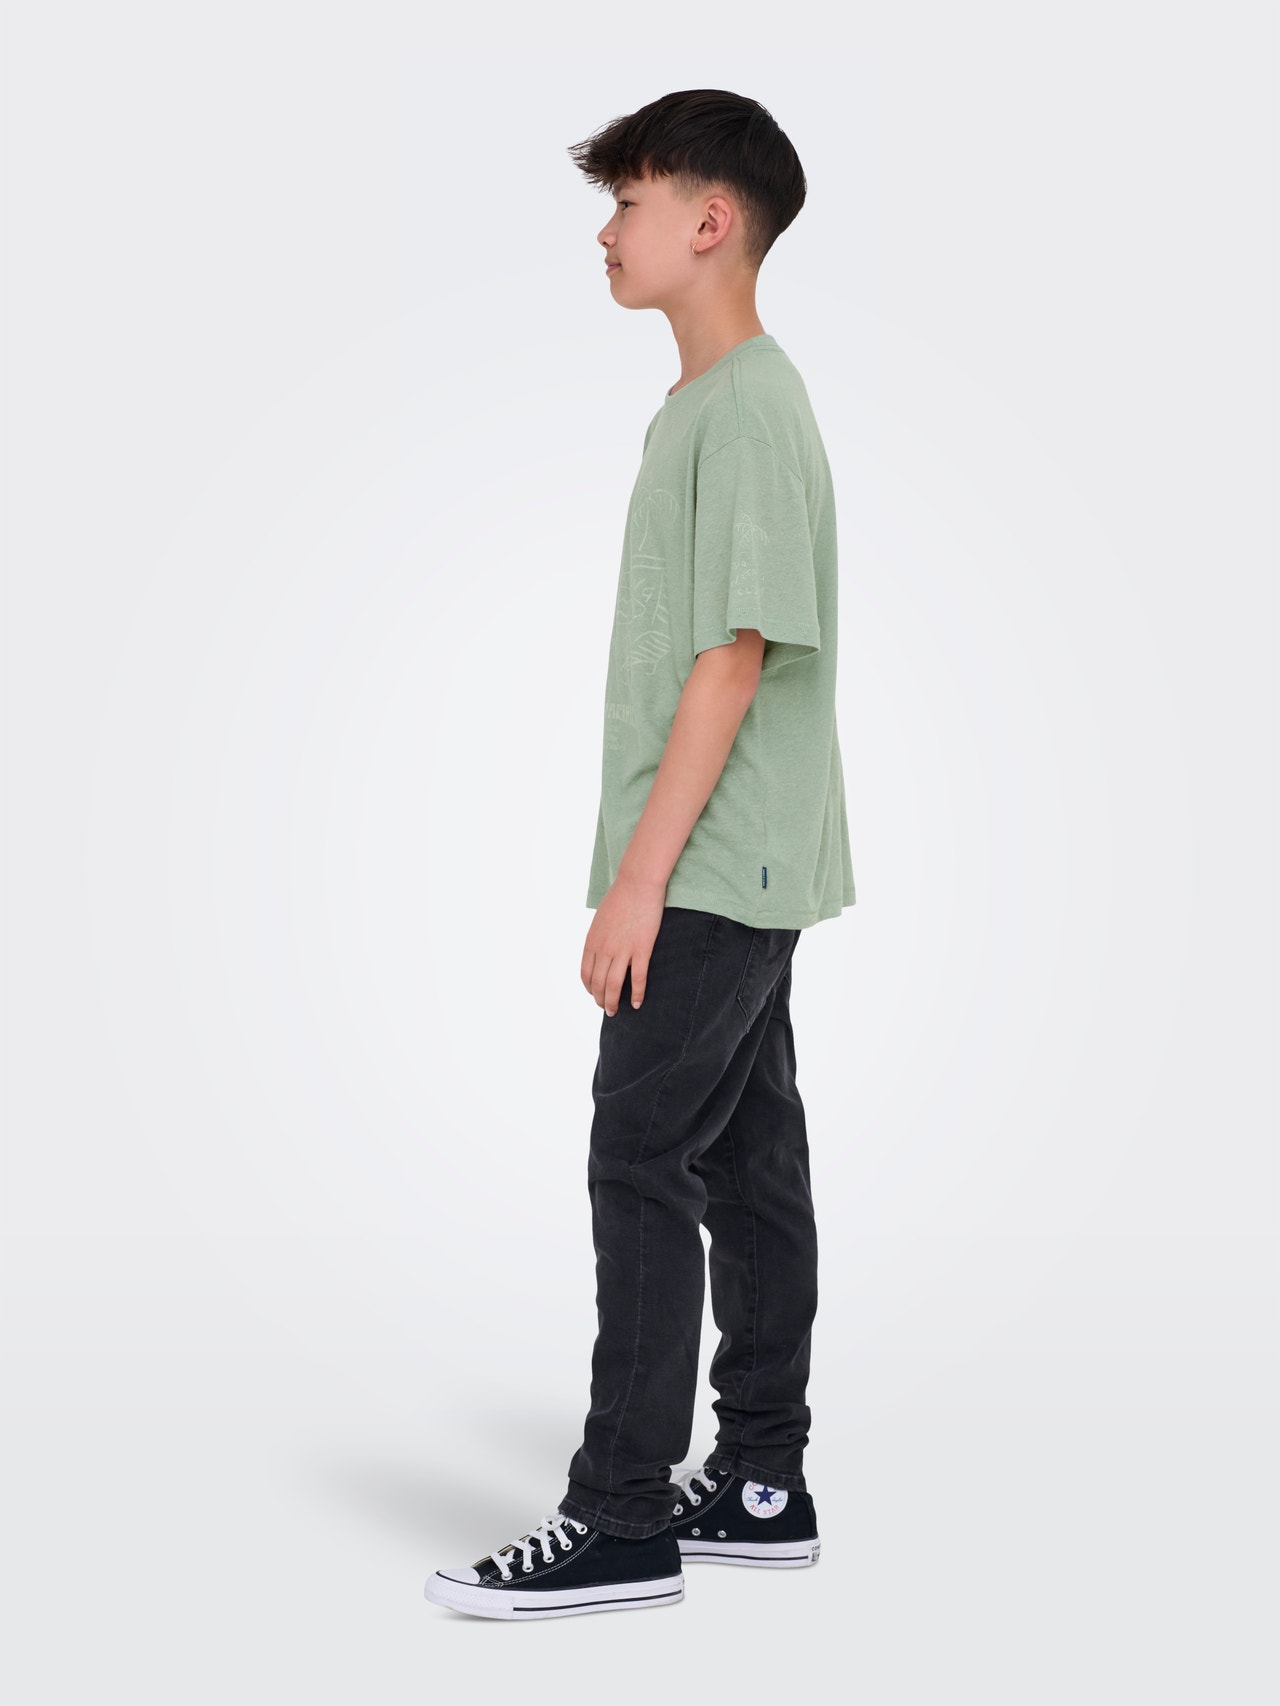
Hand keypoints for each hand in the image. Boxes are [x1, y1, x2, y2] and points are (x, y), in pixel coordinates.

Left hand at [581, 873, 665, 1015]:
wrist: (638, 883)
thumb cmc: (621, 897)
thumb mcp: (601, 919)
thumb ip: (600, 936)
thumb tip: (602, 948)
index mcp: (592, 941)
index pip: (585, 974)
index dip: (589, 988)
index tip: (595, 994)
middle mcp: (603, 949)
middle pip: (597, 983)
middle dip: (600, 999)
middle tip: (606, 1008)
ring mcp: (622, 950)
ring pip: (613, 985)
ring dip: (613, 1002)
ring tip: (615, 1011)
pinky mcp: (641, 949)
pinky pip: (637, 978)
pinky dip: (636, 994)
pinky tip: (636, 1003)